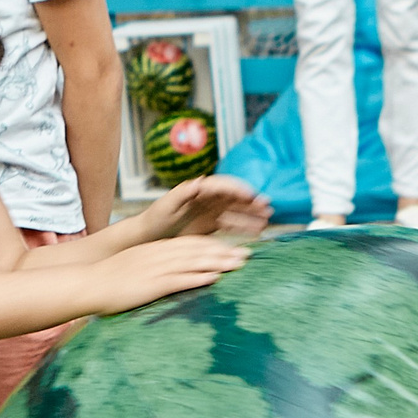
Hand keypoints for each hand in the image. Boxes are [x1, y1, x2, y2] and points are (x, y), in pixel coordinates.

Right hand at [96, 235, 246, 312]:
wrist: (88, 284)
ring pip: (194, 262)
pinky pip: (180, 279)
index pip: (190, 244)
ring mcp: (156, 268)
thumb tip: (171, 276)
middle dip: (224, 252)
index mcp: (155, 249)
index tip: (231, 249)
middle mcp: (159, 255)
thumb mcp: (135, 267)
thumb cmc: (108, 280)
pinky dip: (199, 277)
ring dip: (219, 262)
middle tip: (247, 254)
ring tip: (240, 263)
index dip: (213, 246)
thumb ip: (155, 268)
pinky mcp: (152, 284)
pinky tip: (216, 278)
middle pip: (198, 250)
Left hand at [142, 174, 271, 239]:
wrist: (150, 236)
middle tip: (267, 207)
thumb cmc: (155, 219)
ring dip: (252, 214)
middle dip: (251, 201)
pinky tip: (257, 232)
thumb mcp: (166, 205)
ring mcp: (212, 211)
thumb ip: (182, 193)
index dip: (238, 189)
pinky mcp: (213, 225)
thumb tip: (199, 181)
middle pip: (235, 197)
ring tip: (267, 220)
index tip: (251, 196)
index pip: (223, 185)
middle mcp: (209, 198)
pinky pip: (233, 224)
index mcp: (199, 189)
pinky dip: (245, 227)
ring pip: (238, 211)